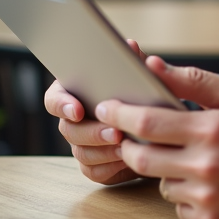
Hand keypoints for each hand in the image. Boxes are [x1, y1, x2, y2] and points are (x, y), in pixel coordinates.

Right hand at [43, 38, 145, 184]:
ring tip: (125, 144)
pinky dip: (110, 166)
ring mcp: (83, 145)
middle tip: (114, 131)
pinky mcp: (97, 166)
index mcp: (77, 93)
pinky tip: (127, 158)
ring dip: (103, 150)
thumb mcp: (144, 75)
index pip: (55, 98)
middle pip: (68, 129)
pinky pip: (95, 172)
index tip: (77, 109)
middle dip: (91, 131)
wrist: (164, 124)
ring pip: (81, 152)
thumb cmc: (147, 94)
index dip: (62, 104)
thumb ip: (135, 60)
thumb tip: (131, 46)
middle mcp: (75, 120)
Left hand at [95, 57, 218, 218]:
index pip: (147, 122)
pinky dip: (184, 192)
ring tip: (189, 157)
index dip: (119, 113)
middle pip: (140, 157)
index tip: (105, 107)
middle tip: (131, 135)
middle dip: (128, 144)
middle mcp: (206, 166)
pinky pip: (177, 205)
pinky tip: (207, 181)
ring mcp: (207, 197)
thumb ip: (196, 80)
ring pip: (159, 182)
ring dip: (164, 168)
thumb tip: (154, 65)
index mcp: (212, 129)